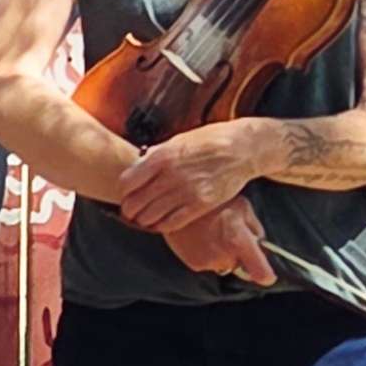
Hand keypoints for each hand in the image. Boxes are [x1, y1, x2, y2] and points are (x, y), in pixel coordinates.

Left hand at [118, 122, 259, 231]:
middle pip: (136, 201)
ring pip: (152, 215)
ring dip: (143, 220)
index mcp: (162, 156)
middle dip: (129, 209)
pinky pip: (173, 222)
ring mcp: (187, 191)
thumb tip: (139, 165)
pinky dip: (161, 226)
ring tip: (142, 219)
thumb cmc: (209, 141)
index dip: (123, 191)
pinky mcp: (202, 204)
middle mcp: (172, 175)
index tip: (124, 194)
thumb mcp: (178, 140)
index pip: (128, 181)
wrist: (242, 149)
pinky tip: (160, 223)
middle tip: (129, 212)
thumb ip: (157, 154)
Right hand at [163, 195, 273, 284]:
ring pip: (224, 265)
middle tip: (228, 234)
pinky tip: (201, 238)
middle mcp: (223, 256)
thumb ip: (255, 228)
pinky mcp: (193, 264)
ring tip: (211, 233)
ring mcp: (207, 262)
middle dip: (239, 255)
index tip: (268, 275)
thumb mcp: (242, 207)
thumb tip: (261, 244)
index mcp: (239, 241)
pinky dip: (207, 254)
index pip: (261, 272)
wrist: (174, 203)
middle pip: (240, 266)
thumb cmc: (212, 202)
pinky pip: (208, 264)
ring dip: (222, 254)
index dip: (266, 275)